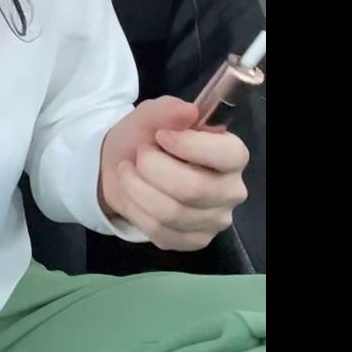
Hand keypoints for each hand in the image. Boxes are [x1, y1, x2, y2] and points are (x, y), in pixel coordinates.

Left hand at [99, 96, 249, 251]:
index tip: (161, 136)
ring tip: (128, 171)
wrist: (121, 164)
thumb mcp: (150, 115)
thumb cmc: (145, 137)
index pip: (229, 155)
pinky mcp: (193, 241)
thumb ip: (168, 110)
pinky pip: (161, 232)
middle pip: (194, 189)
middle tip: (139, 154)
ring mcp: (213, 219)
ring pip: (172, 213)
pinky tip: (132, 194)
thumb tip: (189, 111)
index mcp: (230, 154)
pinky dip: (136, 209)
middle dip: (153, 168)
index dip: (191, 146)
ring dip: (137, 188)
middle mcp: (230, 190)